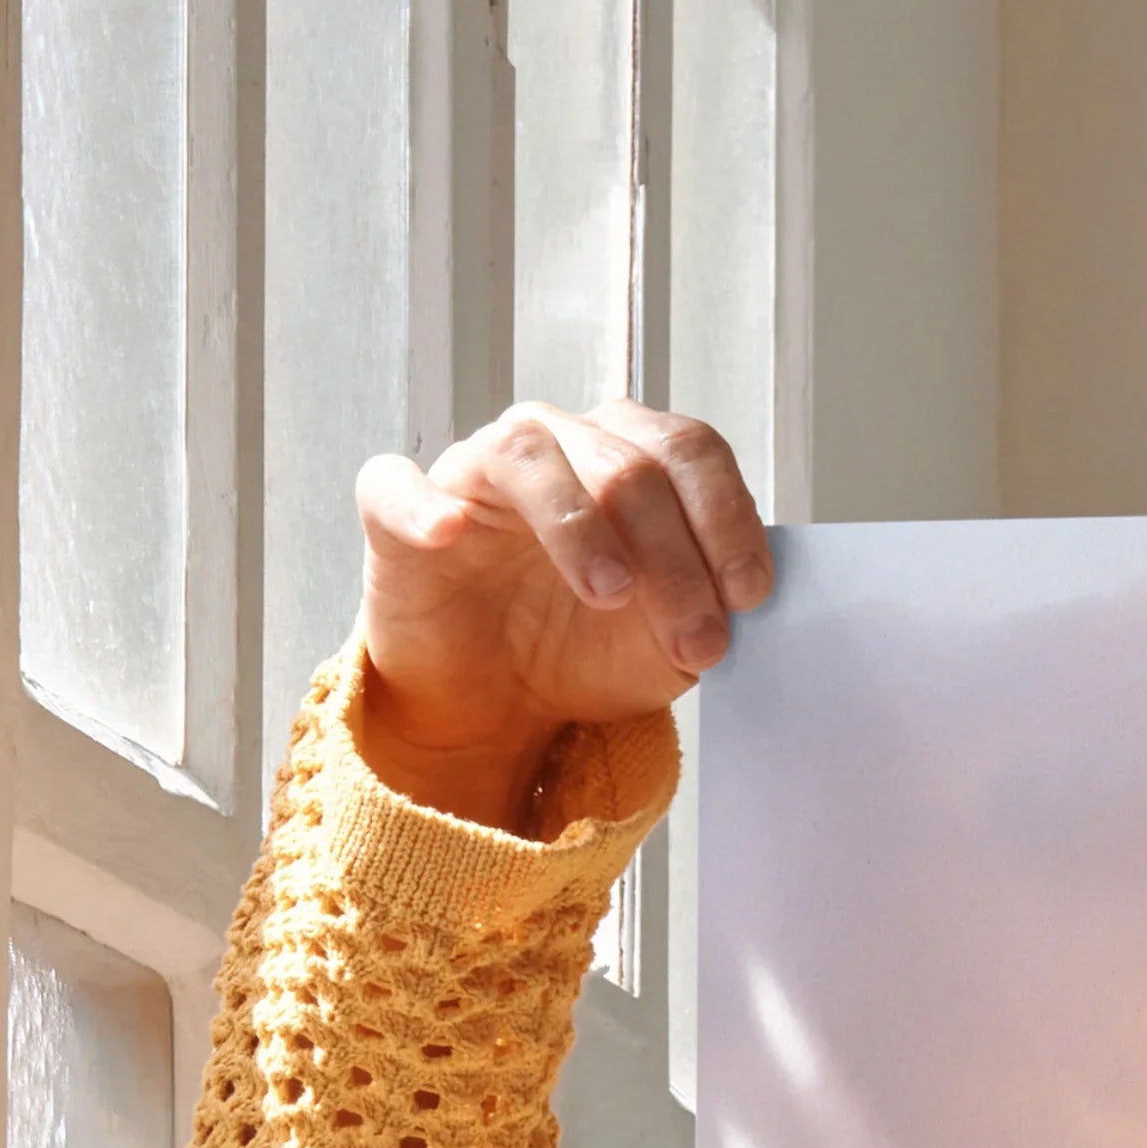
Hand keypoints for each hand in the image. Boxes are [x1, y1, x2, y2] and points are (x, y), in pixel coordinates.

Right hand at [350, 402, 771, 830]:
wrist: (498, 703)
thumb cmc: (585, 650)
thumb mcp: (669, 643)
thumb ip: (709, 609)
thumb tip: (742, 599)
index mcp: (630, 458)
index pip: (689, 452)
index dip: (727, 518)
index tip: (749, 595)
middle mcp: (557, 444)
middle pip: (627, 464)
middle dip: (674, 558)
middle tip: (696, 640)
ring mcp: (476, 470)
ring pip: (529, 455)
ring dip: (580, 526)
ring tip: (610, 595)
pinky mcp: (398, 512)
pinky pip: (397, 485)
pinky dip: (423, 504)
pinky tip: (449, 532)